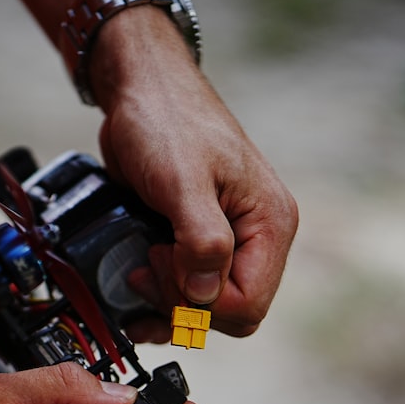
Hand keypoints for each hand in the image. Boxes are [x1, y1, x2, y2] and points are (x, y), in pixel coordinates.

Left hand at [90, 8, 298, 338]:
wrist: (140, 90)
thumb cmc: (167, 119)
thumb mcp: (183, 179)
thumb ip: (201, 239)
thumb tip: (204, 295)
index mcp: (270, 224)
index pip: (247, 304)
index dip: (199, 302)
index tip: (163, 260)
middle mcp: (255, 239)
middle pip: (228, 313)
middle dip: (181, 304)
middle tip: (146, 264)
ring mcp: (226, 243)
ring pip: (204, 309)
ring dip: (165, 305)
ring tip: (135, 275)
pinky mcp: (195, 242)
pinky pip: (185, 291)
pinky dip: (157, 299)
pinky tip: (134, 290)